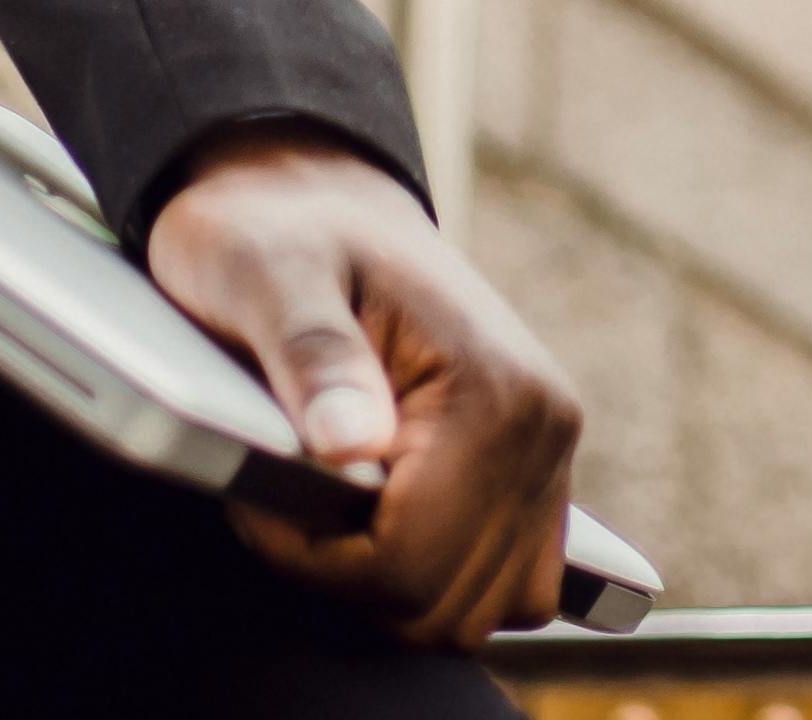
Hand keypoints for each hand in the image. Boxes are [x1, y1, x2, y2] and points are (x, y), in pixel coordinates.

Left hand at [144, 124, 584, 645]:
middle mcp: (543, 427)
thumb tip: (351, 445)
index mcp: (494, 388)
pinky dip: (438, 581)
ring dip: (393, 586)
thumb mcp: (266, 275)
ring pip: (480, 614)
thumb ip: (313, 357)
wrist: (313, 198)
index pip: (410, 561)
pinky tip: (381, 521)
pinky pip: (505, 586)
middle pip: (448, 607)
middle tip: (289, 496)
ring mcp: (548, 455)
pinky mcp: (536, 473)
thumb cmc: (275, 233)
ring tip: (331, 506)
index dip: (314, 558)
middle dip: (349, 577)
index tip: (262, 497)